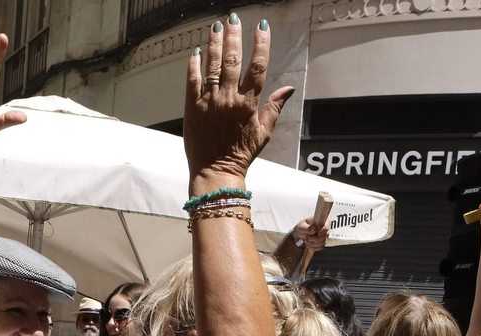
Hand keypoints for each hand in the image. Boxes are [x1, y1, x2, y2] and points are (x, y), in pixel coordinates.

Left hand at [184, 19, 292, 181]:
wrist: (215, 171)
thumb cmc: (240, 154)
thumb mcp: (264, 132)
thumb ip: (274, 107)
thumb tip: (288, 89)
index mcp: (248, 103)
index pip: (258, 66)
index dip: (261, 44)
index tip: (261, 27)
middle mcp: (229, 99)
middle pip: (233, 60)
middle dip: (234, 36)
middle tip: (234, 19)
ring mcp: (209, 102)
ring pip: (213, 66)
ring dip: (215, 44)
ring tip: (216, 27)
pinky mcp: (193, 107)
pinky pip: (193, 80)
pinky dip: (194, 65)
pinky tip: (196, 52)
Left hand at [294, 217, 329, 250]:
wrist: (300, 233)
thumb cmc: (302, 227)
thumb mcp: (301, 226)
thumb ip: (307, 228)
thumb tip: (314, 229)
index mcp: (321, 221)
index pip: (327, 226)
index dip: (324, 230)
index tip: (318, 233)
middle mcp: (325, 228)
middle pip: (326, 235)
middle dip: (316, 238)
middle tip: (308, 238)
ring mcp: (324, 236)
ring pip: (323, 242)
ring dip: (314, 244)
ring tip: (307, 241)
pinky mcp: (322, 242)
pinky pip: (321, 247)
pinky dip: (314, 247)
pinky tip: (309, 245)